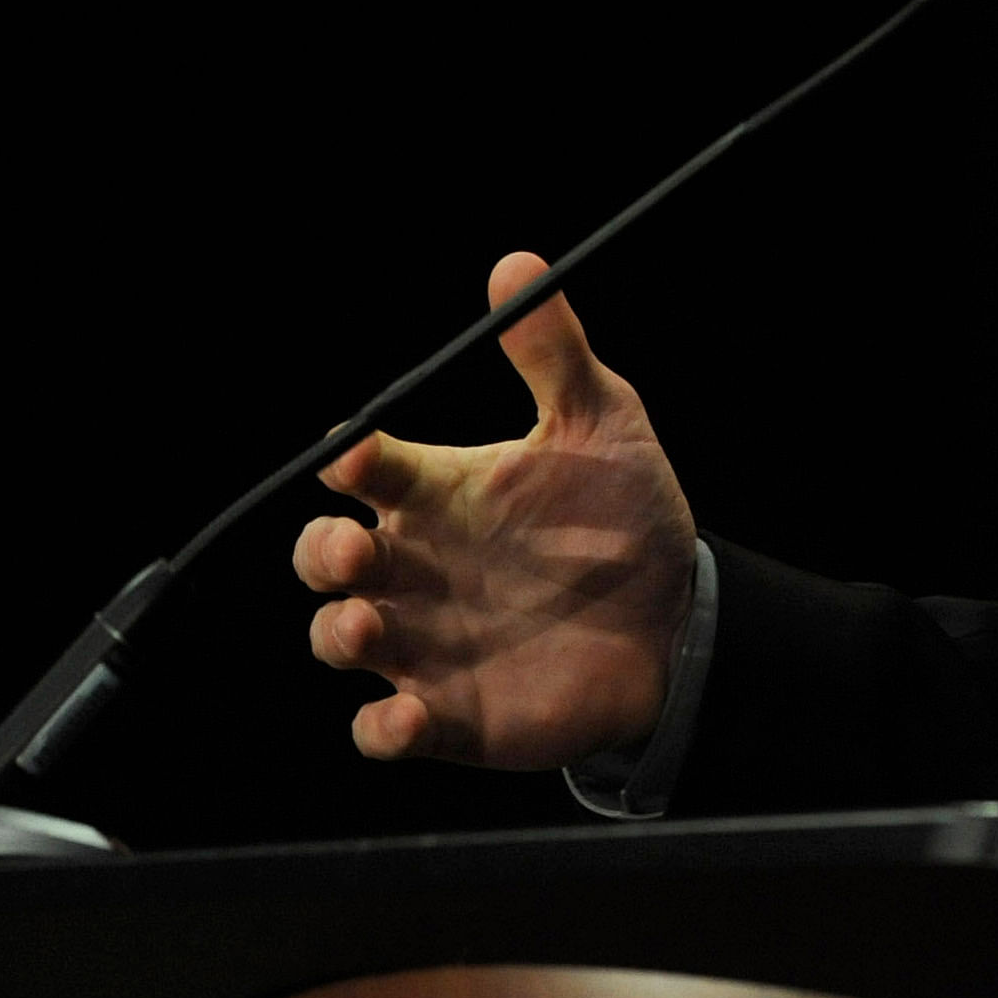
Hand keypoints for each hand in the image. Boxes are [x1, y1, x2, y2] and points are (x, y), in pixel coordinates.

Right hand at [293, 251, 697, 767]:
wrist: (678, 619)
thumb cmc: (626, 515)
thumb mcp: (602, 423)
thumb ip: (554, 354)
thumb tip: (519, 265)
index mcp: (440, 493)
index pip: (368, 470)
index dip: (349, 460)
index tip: (357, 452)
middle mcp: (416, 568)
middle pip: (326, 557)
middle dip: (319, 552)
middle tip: (352, 550)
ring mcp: (425, 644)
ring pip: (339, 639)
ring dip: (339, 633)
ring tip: (367, 624)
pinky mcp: (450, 716)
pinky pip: (386, 732)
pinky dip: (382, 730)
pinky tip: (406, 717)